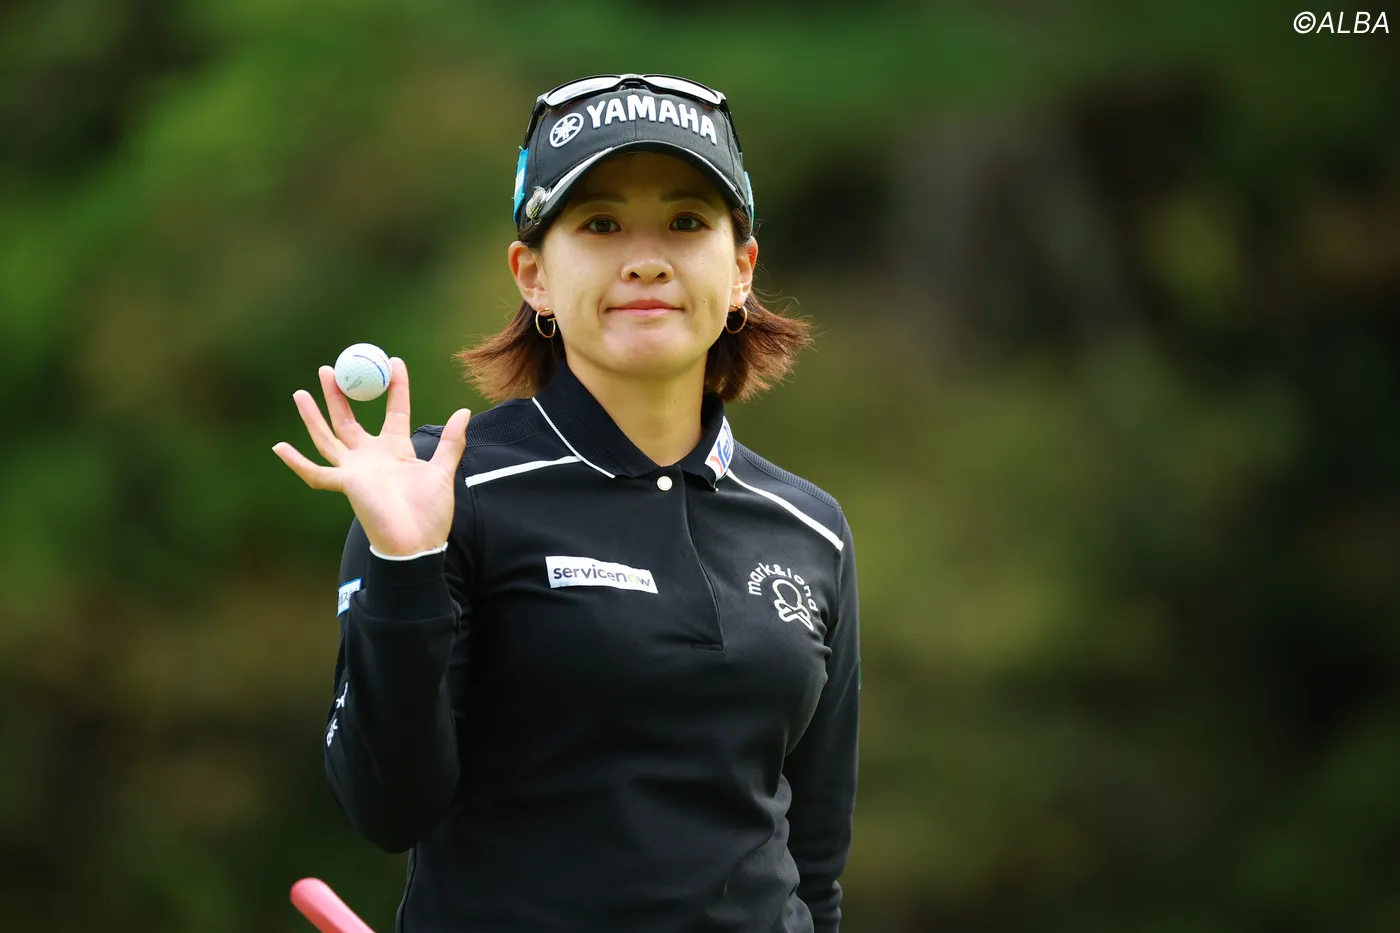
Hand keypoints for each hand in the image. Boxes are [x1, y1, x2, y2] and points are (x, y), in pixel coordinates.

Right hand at [272, 357, 470, 556]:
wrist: (418, 543)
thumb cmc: (430, 513)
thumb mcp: (443, 470)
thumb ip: (451, 441)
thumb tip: (464, 411)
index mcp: (395, 450)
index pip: (394, 411)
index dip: (395, 387)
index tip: (393, 361)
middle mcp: (371, 457)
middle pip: (349, 419)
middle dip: (339, 394)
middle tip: (331, 367)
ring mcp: (355, 470)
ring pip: (328, 437)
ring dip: (314, 416)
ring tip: (301, 392)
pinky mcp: (346, 484)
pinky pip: (316, 473)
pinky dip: (297, 462)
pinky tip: (279, 447)